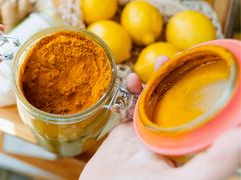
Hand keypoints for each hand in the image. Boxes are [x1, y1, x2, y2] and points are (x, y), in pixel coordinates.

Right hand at [80, 56, 240, 179]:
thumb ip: (217, 162)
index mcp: (190, 148)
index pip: (206, 115)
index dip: (208, 91)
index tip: (208, 69)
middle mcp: (172, 137)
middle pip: (180, 101)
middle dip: (181, 78)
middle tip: (179, 58)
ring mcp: (148, 131)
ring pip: (156, 97)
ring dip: (157, 78)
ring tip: (158, 62)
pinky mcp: (127, 128)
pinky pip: (131, 103)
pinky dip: (131, 89)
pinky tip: (130, 81)